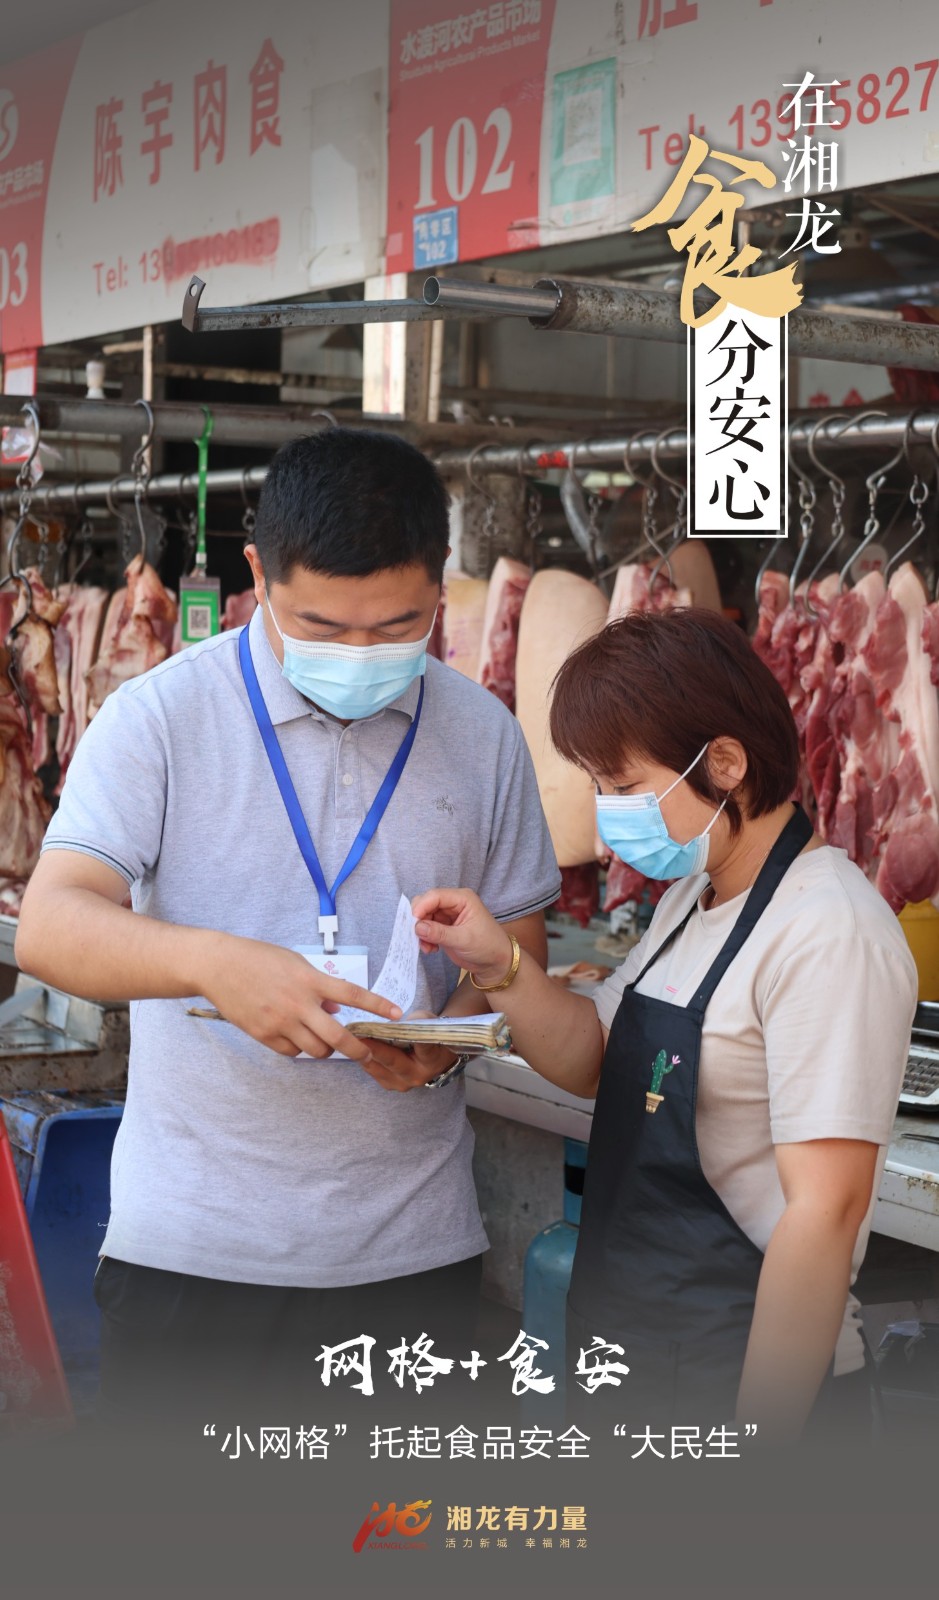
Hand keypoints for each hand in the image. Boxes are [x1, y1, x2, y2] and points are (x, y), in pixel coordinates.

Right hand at [199, 932, 400, 1059]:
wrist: (218, 966)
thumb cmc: (258, 958)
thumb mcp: (295, 964)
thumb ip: (318, 987)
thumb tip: (334, 1010)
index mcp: (310, 980)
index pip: (352, 994)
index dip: (377, 1005)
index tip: (395, 1014)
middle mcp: (298, 1004)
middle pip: (337, 1037)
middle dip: (358, 1050)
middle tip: (367, 1054)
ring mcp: (280, 1022)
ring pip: (316, 1050)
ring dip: (325, 1048)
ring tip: (322, 1040)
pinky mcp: (264, 1035)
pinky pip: (292, 1052)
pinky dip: (298, 1048)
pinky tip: (295, 1037)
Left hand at [356, 1013, 458, 1093]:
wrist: (436, 1058)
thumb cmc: (431, 1035)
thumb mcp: (429, 1023)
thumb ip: (416, 1021)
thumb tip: (393, 1023)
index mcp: (432, 1058)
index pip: (422, 1046)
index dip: (407, 1037)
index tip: (390, 1028)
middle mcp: (417, 1075)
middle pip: (392, 1061)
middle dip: (373, 1047)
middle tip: (357, 1034)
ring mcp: (402, 1084)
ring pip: (379, 1068)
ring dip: (364, 1053)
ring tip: (351, 1038)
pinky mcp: (390, 1085)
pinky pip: (373, 1071)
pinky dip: (364, 1057)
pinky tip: (356, 1046)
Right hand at [411, 888, 513, 984]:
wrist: (494, 963)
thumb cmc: (487, 946)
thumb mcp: (464, 940)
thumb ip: (440, 933)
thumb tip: (417, 927)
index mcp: (462, 898)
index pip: (435, 896)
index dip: (421, 907)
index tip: (413, 923)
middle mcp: (453, 903)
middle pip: (426, 904)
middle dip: (419, 920)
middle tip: (418, 937)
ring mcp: (447, 915)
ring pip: (423, 917)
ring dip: (421, 932)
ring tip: (428, 947)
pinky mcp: (443, 927)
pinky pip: (426, 928)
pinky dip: (424, 938)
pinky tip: (431, 949)